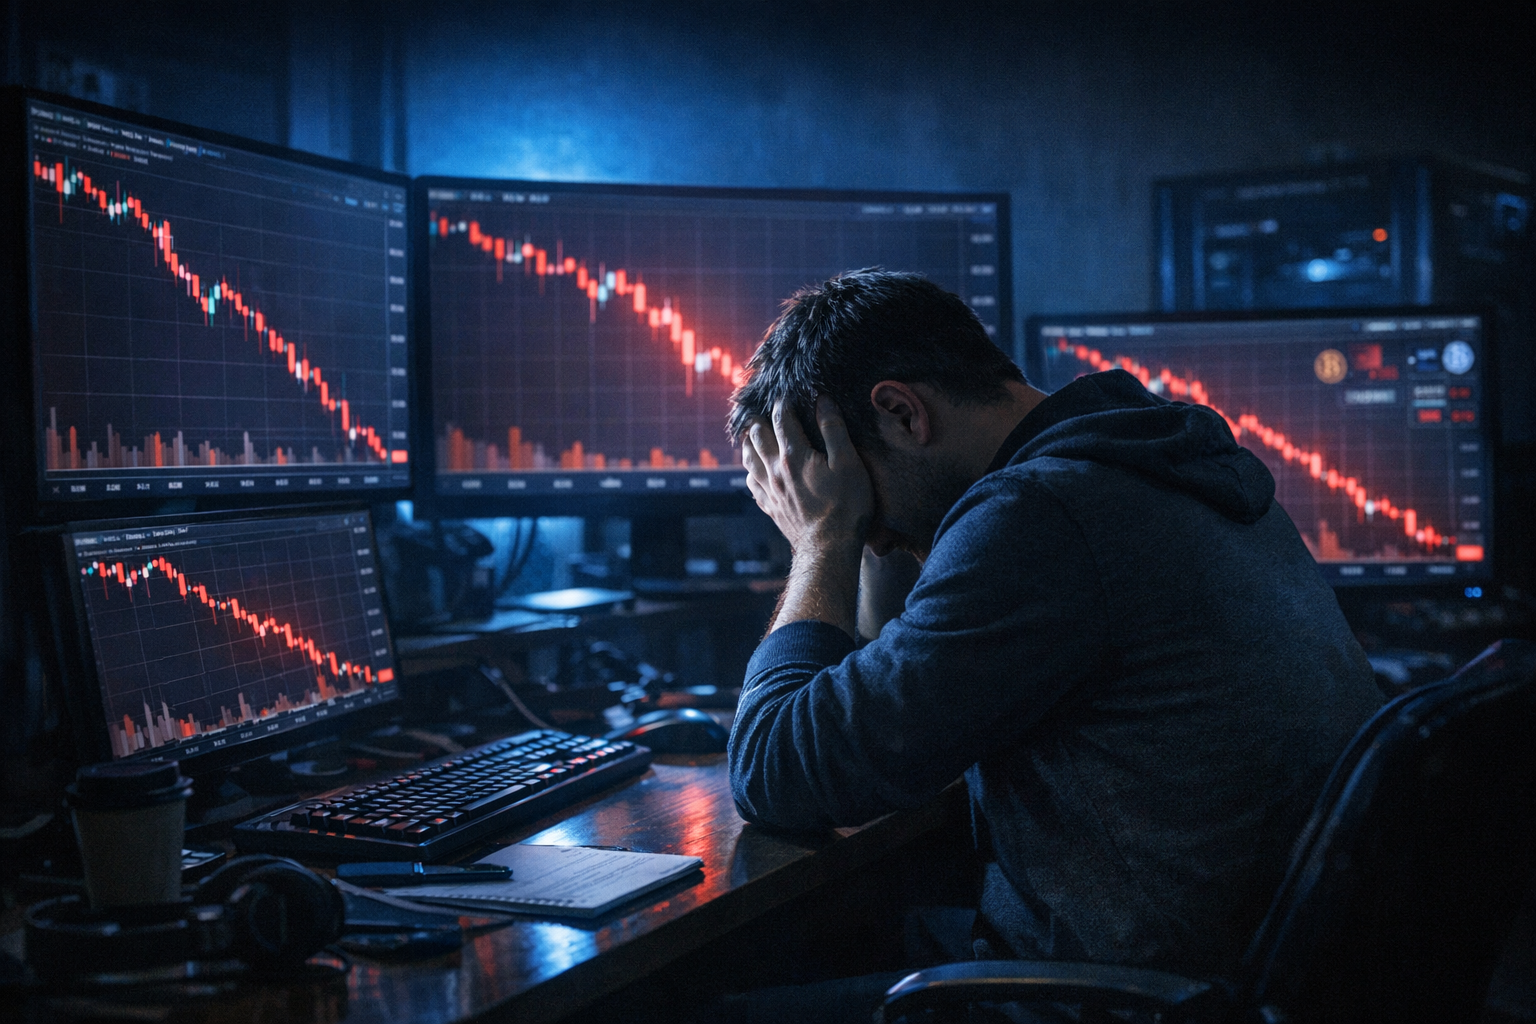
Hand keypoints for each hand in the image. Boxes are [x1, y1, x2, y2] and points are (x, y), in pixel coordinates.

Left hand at [742, 396, 873, 560]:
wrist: (829, 549)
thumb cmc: (846, 506)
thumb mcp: (849, 463)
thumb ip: (834, 430)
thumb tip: (822, 401)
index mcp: (794, 455)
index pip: (781, 419)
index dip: (783, 404)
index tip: (785, 396)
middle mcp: (775, 470)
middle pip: (758, 437)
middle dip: (760, 420)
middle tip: (763, 412)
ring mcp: (769, 491)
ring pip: (749, 459)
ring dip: (749, 444)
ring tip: (752, 435)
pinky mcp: (770, 508)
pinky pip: (751, 485)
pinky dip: (750, 472)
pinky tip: (754, 471)